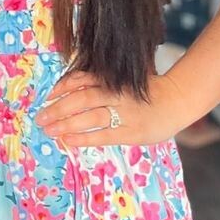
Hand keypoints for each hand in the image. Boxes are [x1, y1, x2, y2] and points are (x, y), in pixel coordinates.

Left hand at [34, 68, 191, 146]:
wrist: (178, 100)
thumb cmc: (145, 90)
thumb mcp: (123, 79)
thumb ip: (101, 82)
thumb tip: (67, 88)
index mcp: (114, 79)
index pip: (83, 80)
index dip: (63, 87)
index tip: (47, 96)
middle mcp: (117, 94)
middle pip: (82, 99)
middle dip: (58, 108)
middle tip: (41, 117)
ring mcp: (125, 113)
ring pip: (90, 117)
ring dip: (66, 124)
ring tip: (49, 129)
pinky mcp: (132, 132)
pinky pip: (104, 135)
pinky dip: (84, 137)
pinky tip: (69, 140)